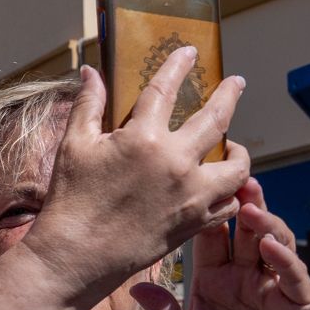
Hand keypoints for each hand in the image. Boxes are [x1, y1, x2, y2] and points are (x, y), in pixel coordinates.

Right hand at [23, 51, 249, 309]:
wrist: (73, 258)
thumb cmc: (69, 202)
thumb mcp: (73, 147)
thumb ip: (88, 105)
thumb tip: (90, 71)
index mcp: (143, 137)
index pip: (165, 89)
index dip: (177, 66)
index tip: (189, 51)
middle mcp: (175, 161)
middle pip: (216, 118)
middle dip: (229, 95)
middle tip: (237, 83)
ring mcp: (190, 194)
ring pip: (236, 165)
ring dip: (240, 151)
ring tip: (238, 146)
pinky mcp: (193, 222)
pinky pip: (227, 203)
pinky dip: (230, 194)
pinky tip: (224, 188)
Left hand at [132, 177, 309, 309]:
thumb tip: (135, 286)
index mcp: (213, 280)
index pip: (211, 237)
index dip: (206, 211)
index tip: (194, 184)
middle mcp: (244, 277)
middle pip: (244, 231)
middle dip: (240, 202)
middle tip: (231, 175)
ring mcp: (272, 288)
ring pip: (272, 244)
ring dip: (263, 223)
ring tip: (249, 205)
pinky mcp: (296, 306)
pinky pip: (292, 277)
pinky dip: (283, 260)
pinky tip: (270, 246)